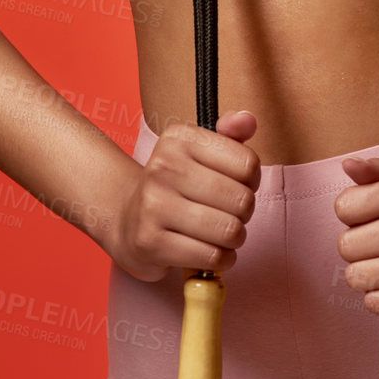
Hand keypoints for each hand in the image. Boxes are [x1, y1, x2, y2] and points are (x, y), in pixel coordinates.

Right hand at [109, 110, 260, 282]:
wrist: (125, 218)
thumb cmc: (175, 185)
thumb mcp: (200, 152)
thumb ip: (231, 135)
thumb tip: (248, 120)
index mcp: (179, 138)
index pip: (247, 163)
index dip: (252, 180)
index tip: (237, 185)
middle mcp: (163, 167)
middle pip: (241, 199)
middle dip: (244, 213)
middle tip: (229, 213)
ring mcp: (154, 205)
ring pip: (229, 230)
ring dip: (235, 238)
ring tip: (221, 233)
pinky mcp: (151, 242)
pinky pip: (211, 256)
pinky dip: (221, 258)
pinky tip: (211, 251)